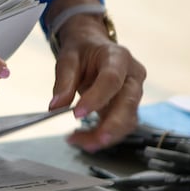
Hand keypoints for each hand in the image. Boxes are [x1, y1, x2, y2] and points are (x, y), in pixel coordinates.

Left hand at [48, 13, 146, 151]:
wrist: (94, 48)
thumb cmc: (83, 51)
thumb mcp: (68, 59)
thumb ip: (64, 81)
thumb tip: (56, 106)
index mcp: (118, 57)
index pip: (111, 80)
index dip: (96, 98)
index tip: (77, 114)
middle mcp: (132, 76)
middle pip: (128, 104)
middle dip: (111, 126)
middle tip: (91, 142)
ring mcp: (133, 93)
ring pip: (128, 120)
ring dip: (105, 136)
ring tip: (78, 141)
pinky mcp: (128, 107)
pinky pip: (121, 126)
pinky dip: (103, 136)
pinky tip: (84, 139)